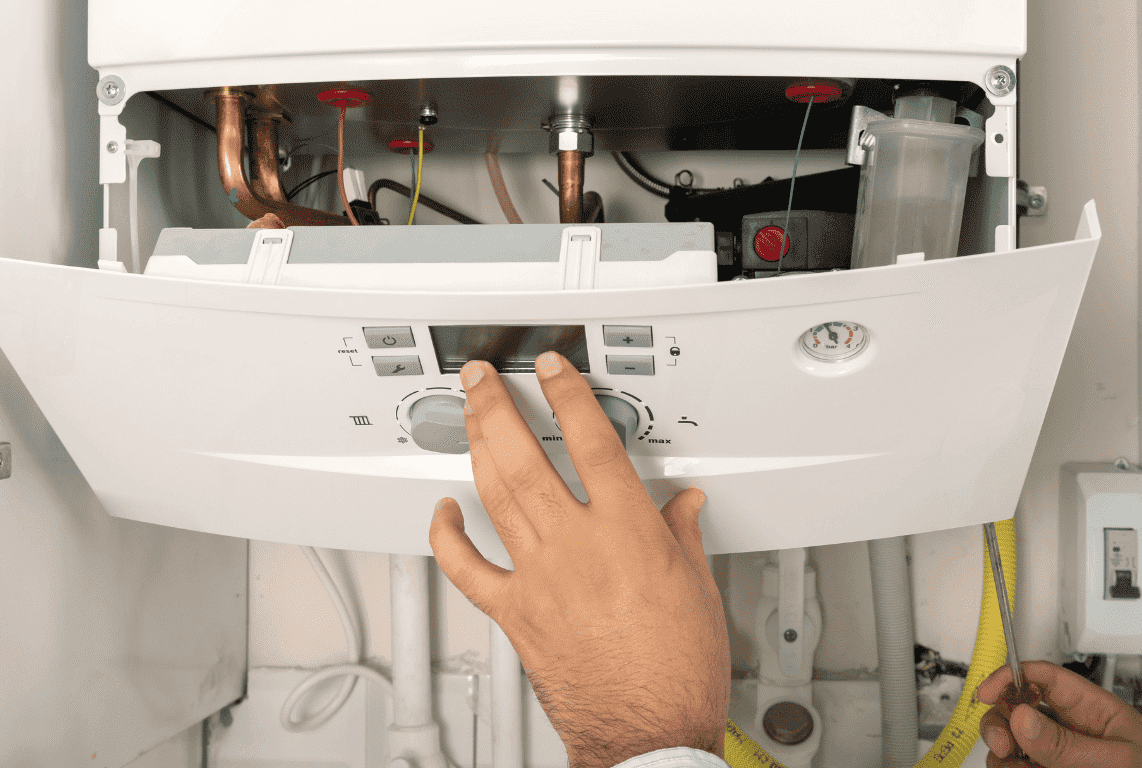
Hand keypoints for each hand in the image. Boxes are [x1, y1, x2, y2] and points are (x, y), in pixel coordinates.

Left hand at [429, 352, 728, 767]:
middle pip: (526, 456)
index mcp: (629, 532)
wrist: (650, 734)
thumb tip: (683, 503)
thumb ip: (681, 534)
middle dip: (498, 406)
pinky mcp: (515, 613)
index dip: (569, 394)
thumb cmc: (678, 671)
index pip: (593, 440)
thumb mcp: (699, 588)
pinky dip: (448, 537)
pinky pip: (467, 569)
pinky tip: (443, 512)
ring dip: (476, 447)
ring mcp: (539, 578)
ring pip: (495, 496)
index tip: (553, 369)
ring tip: (469, 416)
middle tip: (483, 378)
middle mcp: (577, 546)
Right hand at [977, 661, 1141, 766]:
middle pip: (1015, 707)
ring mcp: (1056, 755)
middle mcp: (1068, 729)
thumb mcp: (1116, 760)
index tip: (986, 693)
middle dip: (1000, 722)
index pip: (1043, 677)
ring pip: (1009, 741)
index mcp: (1092, 710)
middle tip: (1004, 744)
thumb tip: (1022, 718)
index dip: (1010, 677)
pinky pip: (1014, 765)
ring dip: (1003, 753)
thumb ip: (1066, 744)